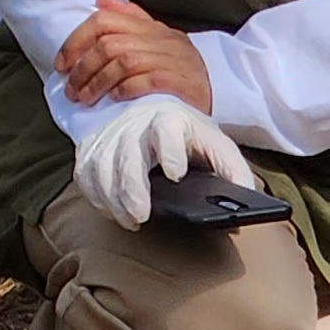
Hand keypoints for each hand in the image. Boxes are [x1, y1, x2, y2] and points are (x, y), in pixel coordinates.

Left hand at [58, 0, 212, 108]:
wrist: (226, 91)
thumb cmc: (183, 69)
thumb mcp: (159, 40)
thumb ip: (130, 19)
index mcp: (153, 28)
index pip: (105, 21)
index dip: (77, 40)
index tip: (62, 64)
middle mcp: (162, 40)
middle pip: (110, 44)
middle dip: (84, 67)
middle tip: (71, 89)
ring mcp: (174, 60)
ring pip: (124, 62)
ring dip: (98, 81)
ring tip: (86, 99)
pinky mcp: (183, 84)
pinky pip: (148, 80)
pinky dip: (127, 88)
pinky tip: (115, 98)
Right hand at [70, 91, 256, 229]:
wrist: (152, 108)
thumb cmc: (189, 137)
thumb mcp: (218, 147)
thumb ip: (235, 172)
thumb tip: (246, 203)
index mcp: (173, 119)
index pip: (168, 131)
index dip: (170, 151)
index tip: (175, 174)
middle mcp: (137, 122)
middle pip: (127, 154)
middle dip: (131, 188)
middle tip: (140, 217)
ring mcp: (111, 133)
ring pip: (101, 166)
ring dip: (111, 198)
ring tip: (129, 221)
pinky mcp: (92, 143)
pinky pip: (84, 171)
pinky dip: (93, 194)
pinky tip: (110, 209)